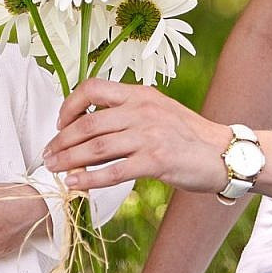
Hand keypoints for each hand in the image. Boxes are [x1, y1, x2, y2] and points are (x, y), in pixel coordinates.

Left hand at [45, 78, 235, 193]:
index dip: (69, 106)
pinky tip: (75, 185)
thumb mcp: (157, 113)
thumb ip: (127, 115)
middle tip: (48, 155)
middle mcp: (142, 110)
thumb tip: (88, 133)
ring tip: (54, 170)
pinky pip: (113, 170)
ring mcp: (149, 135)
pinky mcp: (156, 161)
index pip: (92, 88)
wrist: (223, 153)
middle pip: (88, 123)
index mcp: (140, 94)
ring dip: (69, 160)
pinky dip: (89, 179)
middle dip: (61, 141)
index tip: (60, 125)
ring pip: (95, 147)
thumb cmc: (188, 137)